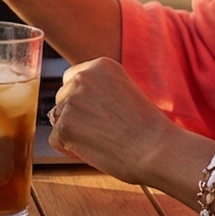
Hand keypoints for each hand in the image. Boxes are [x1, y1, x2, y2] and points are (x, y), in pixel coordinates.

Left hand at [49, 57, 193, 187]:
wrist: (157, 150)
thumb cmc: (148, 128)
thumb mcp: (124, 92)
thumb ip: (99, 90)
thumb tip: (73, 101)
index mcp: (100, 65)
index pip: (73, 79)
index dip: (84, 100)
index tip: (103, 114)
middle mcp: (82, 78)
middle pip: (62, 98)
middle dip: (76, 115)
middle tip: (104, 130)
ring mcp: (70, 101)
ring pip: (58, 119)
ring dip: (74, 132)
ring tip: (104, 140)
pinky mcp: (64, 126)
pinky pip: (57, 140)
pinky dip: (71, 149)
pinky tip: (96, 150)